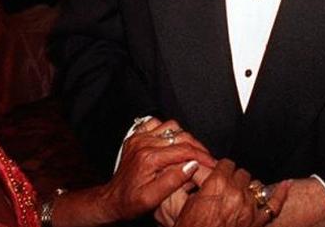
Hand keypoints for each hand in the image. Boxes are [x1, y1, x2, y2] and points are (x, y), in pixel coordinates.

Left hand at [97, 118, 215, 221]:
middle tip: (207, 158)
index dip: (203, 156)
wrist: (112, 199)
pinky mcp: (137, 136)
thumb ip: (173, 181)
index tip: (213, 163)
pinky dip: (168, 130)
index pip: (184, 150)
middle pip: (181, 136)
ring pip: (172, 126)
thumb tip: (192, 165)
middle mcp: (144, 143)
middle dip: (198, 146)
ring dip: (185, 137)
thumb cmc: (129, 202)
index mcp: (149, 158)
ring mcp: (139, 137)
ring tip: (192, 151)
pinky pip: (156, 123)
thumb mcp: (152, 199)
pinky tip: (173, 142)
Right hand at [173, 159, 289, 226]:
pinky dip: (281, 193)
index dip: (222, 169)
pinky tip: (286, 184)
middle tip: (227, 188)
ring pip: (256, 185)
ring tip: (240, 196)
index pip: (226, 164)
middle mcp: (236, 193)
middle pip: (241, 173)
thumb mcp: (189, 205)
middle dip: (234, 179)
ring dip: (248, 189)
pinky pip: (275, 204)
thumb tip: (203, 176)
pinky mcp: (258, 221)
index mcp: (217, 185)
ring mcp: (250, 207)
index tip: (220, 173)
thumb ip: (201, 187)